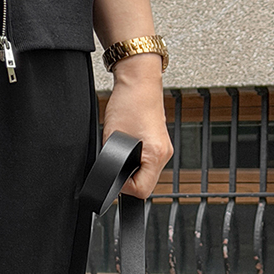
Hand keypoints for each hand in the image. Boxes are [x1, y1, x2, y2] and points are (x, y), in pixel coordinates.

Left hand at [102, 54, 172, 198]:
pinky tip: (130, 150)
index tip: (113, 178)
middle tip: (115, 164)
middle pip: (146, 184)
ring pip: (147, 174)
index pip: (141, 191)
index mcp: (156, 154)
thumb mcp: (112, 138)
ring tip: (123, 153)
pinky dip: (137, 162)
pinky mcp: (160, 143)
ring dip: (132, 170)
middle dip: (128, 179)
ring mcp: (165, 148)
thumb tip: (109, 175)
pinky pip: (148, 163)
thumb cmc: (128, 103)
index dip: (123, 188)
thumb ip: (111, 161)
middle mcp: (165, 153)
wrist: (138, 82)